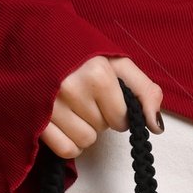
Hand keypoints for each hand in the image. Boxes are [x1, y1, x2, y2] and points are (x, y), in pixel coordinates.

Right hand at [42, 56, 163, 158]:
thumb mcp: (116, 62)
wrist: (35, 43)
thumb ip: (143, 90)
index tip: (106, 96)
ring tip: (73, 108)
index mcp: (96, 73)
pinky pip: (65, 150)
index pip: (122, 119)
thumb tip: (157, 126)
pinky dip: (69, 144)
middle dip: (99, 117)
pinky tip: (65, 124)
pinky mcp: (36, 121)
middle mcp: (72, 89)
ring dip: (84, 130)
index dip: (118, 111)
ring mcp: (50, 106)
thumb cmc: (80, 54)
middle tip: (85, 97)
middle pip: (103, 129)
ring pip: (85, 141)